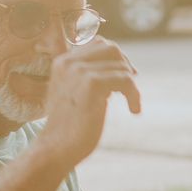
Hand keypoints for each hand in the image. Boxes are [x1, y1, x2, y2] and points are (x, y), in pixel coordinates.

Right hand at [31, 39, 140, 168]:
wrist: (56, 147)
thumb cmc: (69, 125)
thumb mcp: (74, 91)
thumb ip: (88, 75)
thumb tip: (121, 64)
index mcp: (63, 61)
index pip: (98, 43)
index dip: (116, 58)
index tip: (124, 76)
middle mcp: (68, 62)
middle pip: (112, 49)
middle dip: (126, 66)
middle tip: (130, 88)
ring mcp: (78, 71)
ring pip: (121, 66)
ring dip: (132, 86)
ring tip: (132, 104)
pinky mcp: (91, 84)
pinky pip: (126, 80)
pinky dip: (135, 95)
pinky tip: (134, 110)